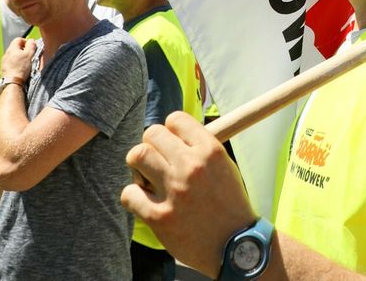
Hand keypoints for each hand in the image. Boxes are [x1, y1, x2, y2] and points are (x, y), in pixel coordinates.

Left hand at [0, 37, 34, 79]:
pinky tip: (20, 69)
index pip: (19, 39)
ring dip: (19, 58)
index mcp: (12, 48)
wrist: (12, 82)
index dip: (26, 41)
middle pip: (16, 47)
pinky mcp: (4, 69)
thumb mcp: (29, 54)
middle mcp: (6, 53)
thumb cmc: (20, 68)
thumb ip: (31, 45)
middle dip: (23, 50)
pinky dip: (15, 64)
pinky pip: (11, 63)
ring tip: (25, 64)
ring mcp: (4, 61)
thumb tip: (31, 41)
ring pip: (13, 55)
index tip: (31, 47)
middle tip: (29, 56)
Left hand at [123, 112, 255, 274]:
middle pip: (151, 134)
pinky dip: (133, 196)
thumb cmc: (229, 204)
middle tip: (156, 161)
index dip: (171, 130)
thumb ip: (200, 148)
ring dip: (138, 166)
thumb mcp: (225, 166)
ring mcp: (174, 192)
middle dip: (151, 146)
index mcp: (210, 151)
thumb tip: (172, 134)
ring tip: (148, 178)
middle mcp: (191, 167)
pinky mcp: (160, 217)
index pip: (175, 119)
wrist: (237, 245)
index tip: (173, 144)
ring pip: (137, 156)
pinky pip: (128, 194)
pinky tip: (145, 201)